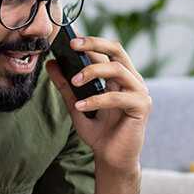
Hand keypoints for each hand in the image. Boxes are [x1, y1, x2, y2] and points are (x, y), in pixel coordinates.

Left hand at [46, 36, 151, 171]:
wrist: (111, 158)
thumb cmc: (98, 131)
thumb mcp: (76, 105)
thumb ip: (66, 85)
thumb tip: (51, 63)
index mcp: (118, 75)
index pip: (105, 50)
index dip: (89, 40)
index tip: (68, 35)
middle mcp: (131, 79)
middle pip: (116, 50)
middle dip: (94, 44)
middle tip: (72, 44)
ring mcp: (139, 91)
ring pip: (117, 69)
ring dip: (93, 71)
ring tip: (74, 81)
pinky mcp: (142, 106)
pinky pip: (119, 97)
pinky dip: (97, 99)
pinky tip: (81, 106)